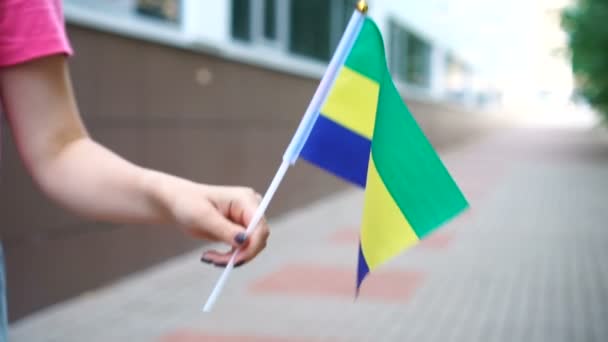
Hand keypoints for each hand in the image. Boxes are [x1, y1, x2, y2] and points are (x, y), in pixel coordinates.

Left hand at [149, 172, 269, 266]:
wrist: (177, 203)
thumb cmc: (188, 203)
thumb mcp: (203, 217)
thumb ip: (225, 229)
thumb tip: (244, 241)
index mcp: (246, 199)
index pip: (260, 227)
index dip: (252, 246)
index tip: (234, 260)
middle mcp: (251, 208)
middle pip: (258, 239)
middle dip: (240, 254)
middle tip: (215, 261)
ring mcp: (246, 219)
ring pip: (251, 247)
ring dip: (232, 258)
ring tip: (209, 257)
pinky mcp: (239, 230)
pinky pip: (242, 249)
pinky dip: (228, 257)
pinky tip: (210, 255)